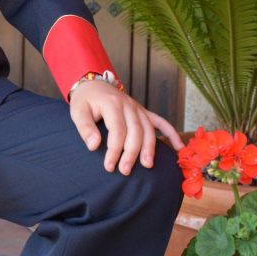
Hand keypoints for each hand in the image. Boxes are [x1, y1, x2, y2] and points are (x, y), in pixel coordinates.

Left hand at [69, 81, 183, 175]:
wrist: (93, 84)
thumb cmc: (85, 100)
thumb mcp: (77, 111)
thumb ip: (85, 128)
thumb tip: (93, 146)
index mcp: (112, 103)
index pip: (117, 129)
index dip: (115, 150)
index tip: (109, 166)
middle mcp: (128, 105)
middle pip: (135, 130)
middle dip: (132, 152)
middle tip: (125, 171)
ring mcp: (138, 108)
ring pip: (148, 129)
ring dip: (149, 147)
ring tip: (147, 165)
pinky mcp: (143, 112)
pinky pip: (160, 122)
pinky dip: (171, 134)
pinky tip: (179, 147)